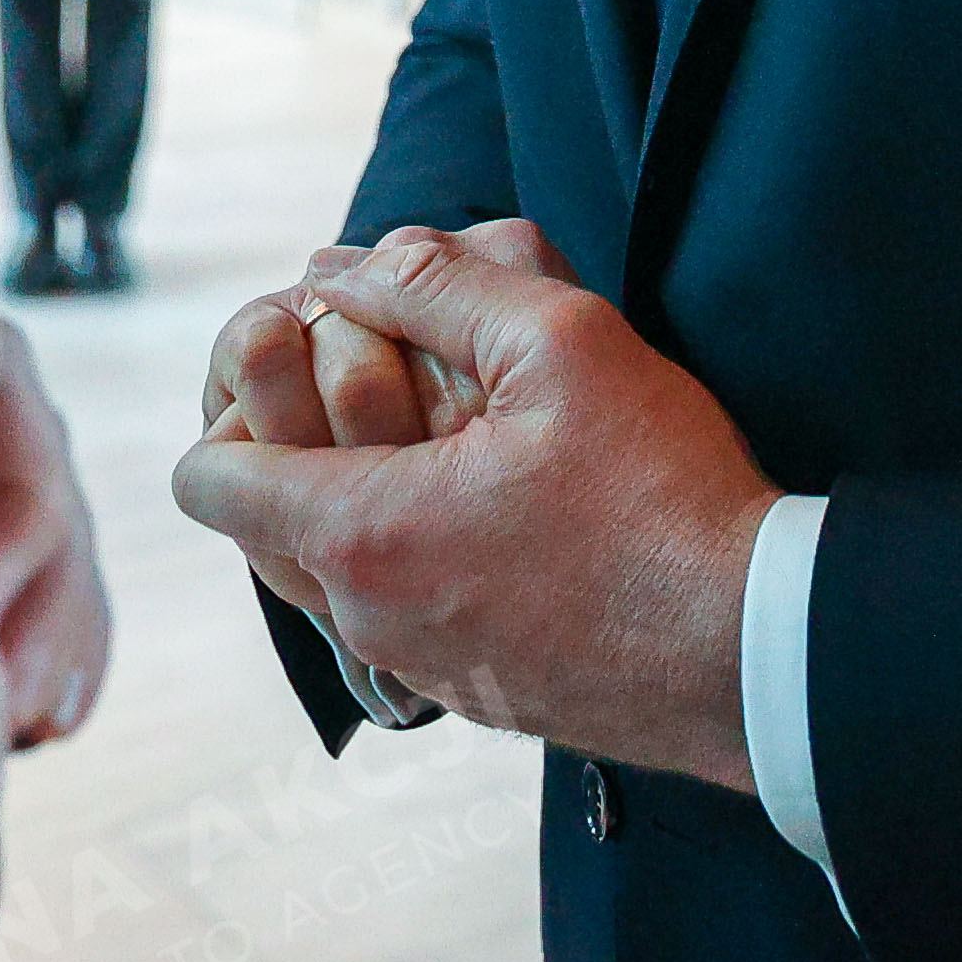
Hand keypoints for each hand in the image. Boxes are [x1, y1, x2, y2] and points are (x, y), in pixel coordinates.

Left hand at [172, 225, 772, 791]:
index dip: (239, 403)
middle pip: (261, 525)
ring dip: (366, 503)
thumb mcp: (563, 340)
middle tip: (400, 387)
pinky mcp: (475, 696)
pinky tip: (511, 514)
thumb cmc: (663, 493)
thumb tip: (336, 265)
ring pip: (329, 576)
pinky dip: (422, 561)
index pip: (206, 478)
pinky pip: (399, 617)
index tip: (317, 359)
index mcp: (362, 534)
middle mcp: (367, 620)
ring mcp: (419, 669)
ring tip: (462, 447)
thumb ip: (437, 284)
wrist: (756, 649)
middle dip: (303, 446)